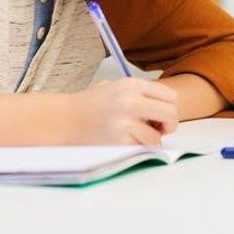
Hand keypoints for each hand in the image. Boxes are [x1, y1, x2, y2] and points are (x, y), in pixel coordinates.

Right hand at [63, 78, 177, 145]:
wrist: (63, 119)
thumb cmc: (89, 104)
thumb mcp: (114, 86)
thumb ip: (138, 93)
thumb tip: (164, 106)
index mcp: (132, 85)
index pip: (170, 96)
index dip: (169, 108)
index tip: (161, 116)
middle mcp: (131, 101)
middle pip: (171, 115)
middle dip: (169, 125)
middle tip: (159, 130)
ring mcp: (124, 123)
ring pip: (156, 137)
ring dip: (149, 141)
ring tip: (134, 136)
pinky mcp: (118, 141)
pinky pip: (140, 149)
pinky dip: (135, 148)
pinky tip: (122, 141)